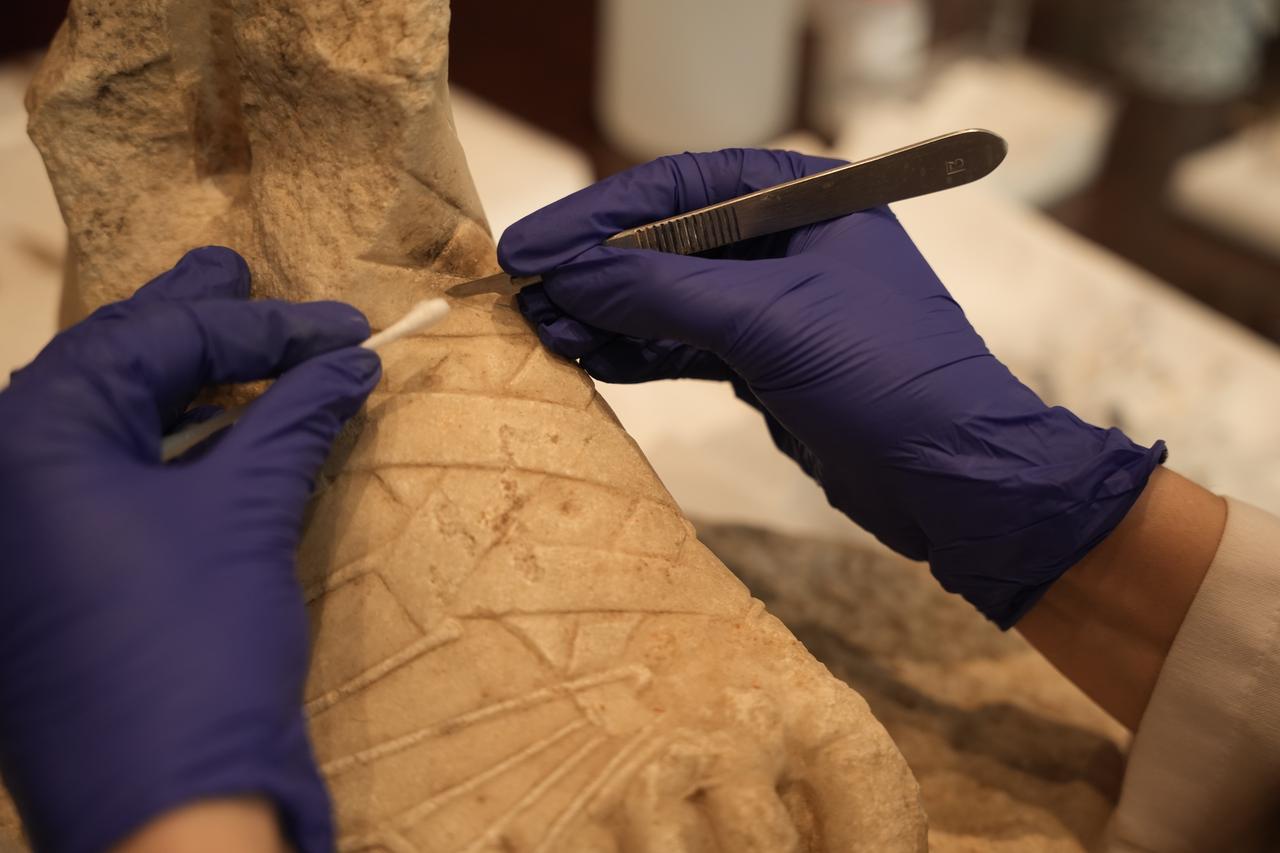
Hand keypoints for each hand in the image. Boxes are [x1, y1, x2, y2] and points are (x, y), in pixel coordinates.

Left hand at [0, 247, 378, 852]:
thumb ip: (292, 420)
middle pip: (108, 367)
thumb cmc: (190, 653)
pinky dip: (170, 448)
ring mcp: (23, 529)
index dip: (258, 323)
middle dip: (187, 320)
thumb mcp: (247, 514)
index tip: (343, 324)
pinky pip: (105, 481)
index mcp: (31, 437)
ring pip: (105, 424)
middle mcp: (7, 473)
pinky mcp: (50, 577)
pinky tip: (222, 434)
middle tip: (240, 272)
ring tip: (238, 343)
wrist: (160, 809)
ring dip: (181, 384)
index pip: (152, 341)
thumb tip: (346, 365)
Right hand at [498, 149, 1165, 627]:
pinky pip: (686, 346)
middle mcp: (788, 242)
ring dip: (608, 316)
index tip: (530, 243)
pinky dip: (638, 354)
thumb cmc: (887, 380)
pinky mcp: (768, 362)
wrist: (957, 483)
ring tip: (545, 330)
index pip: (678, 188)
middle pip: (666, 242)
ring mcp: (776, 305)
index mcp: (806, 200)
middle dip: (596, 271)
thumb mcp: (769, 323)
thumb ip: (663, 292)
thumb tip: (572, 275)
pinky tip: (590, 358)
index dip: (596, 214)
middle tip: (525, 293)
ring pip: (670, 299)